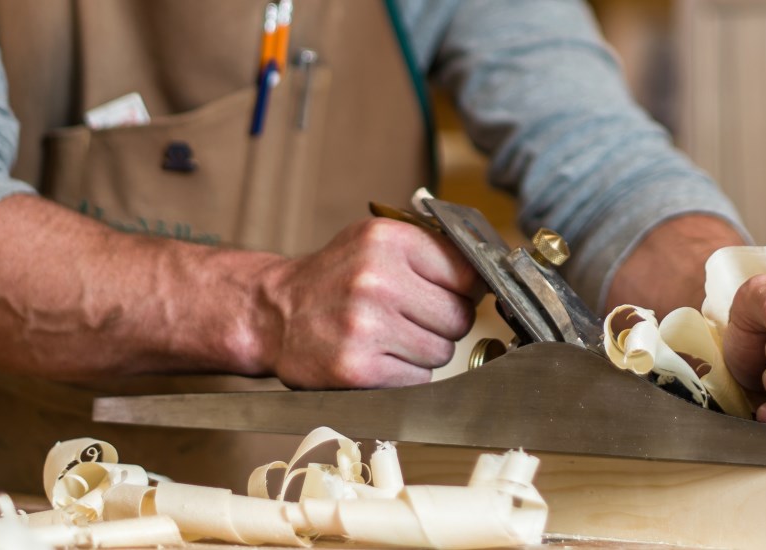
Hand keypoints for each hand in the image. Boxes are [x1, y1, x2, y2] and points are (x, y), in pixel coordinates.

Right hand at [257, 218, 478, 388]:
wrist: (274, 312)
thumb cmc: (334, 279)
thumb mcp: (375, 243)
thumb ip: (431, 251)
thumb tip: (491, 277)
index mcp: (387, 240)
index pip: (467, 274)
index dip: (462, 290)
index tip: (448, 294)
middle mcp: (376, 280)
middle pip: (458, 318)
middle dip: (442, 323)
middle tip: (410, 319)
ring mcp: (365, 326)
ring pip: (441, 352)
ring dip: (422, 352)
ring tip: (388, 338)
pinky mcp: (357, 369)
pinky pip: (417, 380)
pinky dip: (404, 376)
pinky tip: (378, 359)